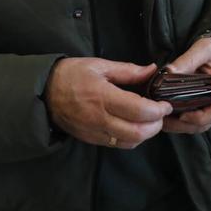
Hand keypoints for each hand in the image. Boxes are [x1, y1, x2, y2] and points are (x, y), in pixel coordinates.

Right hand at [45, 59, 171, 148]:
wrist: (44, 92)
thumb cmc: (72, 74)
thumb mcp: (99, 65)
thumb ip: (128, 70)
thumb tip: (152, 70)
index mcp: (103, 96)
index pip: (139, 110)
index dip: (158, 110)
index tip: (165, 104)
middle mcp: (99, 118)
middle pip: (137, 132)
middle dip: (156, 125)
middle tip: (161, 114)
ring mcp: (94, 132)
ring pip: (129, 142)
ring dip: (145, 134)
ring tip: (150, 120)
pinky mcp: (90, 139)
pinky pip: (117, 145)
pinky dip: (131, 139)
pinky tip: (134, 127)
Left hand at [161, 37, 210, 134]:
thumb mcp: (203, 49)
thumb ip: (188, 59)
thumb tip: (169, 71)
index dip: (201, 118)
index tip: (182, 116)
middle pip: (206, 123)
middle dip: (185, 125)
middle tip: (165, 120)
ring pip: (198, 125)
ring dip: (180, 126)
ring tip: (162, 120)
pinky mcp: (202, 106)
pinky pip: (193, 121)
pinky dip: (179, 122)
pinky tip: (166, 116)